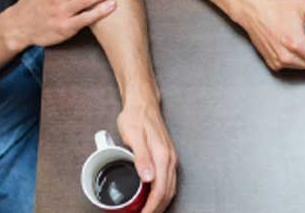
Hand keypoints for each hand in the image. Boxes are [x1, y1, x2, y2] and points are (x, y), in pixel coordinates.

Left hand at [117, 95, 176, 212]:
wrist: (143, 102)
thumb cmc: (136, 116)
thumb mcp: (134, 135)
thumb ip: (141, 158)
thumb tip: (148, 178)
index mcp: (162, 155)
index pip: (160, 189)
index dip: (151, 206)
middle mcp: (169, 158)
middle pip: (167, 192)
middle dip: (157, 208)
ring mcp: (170, 157)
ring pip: (170, 188)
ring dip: (160, 202)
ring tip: (148, 210)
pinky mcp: (166, 156)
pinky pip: (169, 180)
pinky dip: (162, 193)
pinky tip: (153, 196)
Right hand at [234, 0, 304, 70]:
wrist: (254, 10)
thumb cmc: (275, 7)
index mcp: (296, 43)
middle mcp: (286, 56)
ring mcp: (278, 62)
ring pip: (304, 68)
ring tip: (298, 39)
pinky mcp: (273, 64)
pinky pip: (292, 66)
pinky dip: (295, 58)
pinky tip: (289, 43)